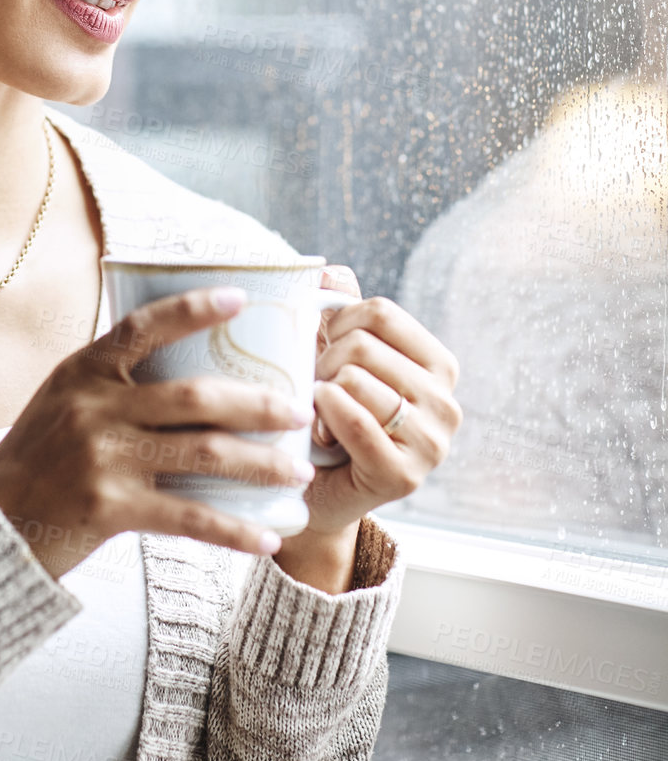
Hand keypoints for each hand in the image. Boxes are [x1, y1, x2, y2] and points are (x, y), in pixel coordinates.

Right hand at [0, 287, 313, 579]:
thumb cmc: (37, 457)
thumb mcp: (62, 400)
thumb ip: (113, 382)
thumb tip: (187, 362)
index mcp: (83, 370)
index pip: (143, 326)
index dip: (193, 309)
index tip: (240, 299)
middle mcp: (94, 407)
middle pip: (195, 397)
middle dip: (257, 404)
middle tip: (298, 409)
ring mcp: (102, 458)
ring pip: (203, 454)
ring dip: (260, 463)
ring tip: (298, 470)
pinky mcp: (109, 508)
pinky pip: (188, 518)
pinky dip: (233, 531)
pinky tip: (266, 538)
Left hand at [301, 271, 462, 538]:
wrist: (316, 489)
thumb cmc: (331, 414)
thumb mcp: (342, 357)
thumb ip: (342, 309)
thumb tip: (326, 270)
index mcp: (439, 365)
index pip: (381, 312)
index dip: (337, 322)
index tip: (324, 347)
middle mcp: (446, 402)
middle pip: (363, 345)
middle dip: (321, 361)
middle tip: (315, 387)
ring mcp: (431, 443)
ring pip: (353, 380)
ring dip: (318, 392)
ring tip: (319, 412)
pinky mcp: (404, 476)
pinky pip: (354, 422)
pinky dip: (324, 416)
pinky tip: (317, 427)